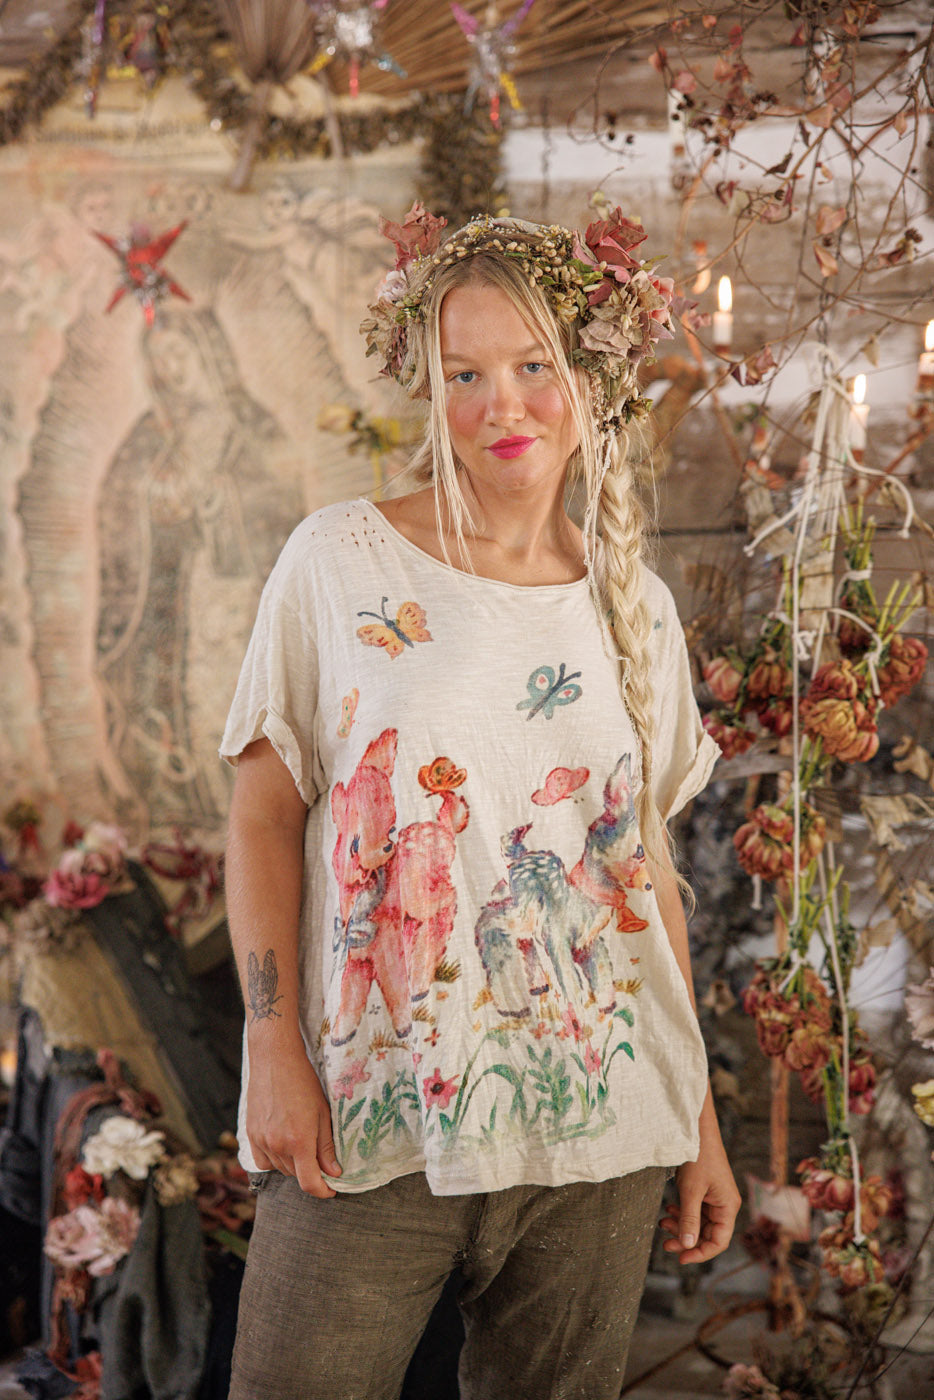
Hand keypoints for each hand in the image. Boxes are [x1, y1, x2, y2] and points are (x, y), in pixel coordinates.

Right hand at [246, 1034, 340, 1198]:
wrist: (275, 1059)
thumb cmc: (303, 1082)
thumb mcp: (323, 1113)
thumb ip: (326, 1146)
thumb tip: (334, 1172)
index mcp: (299, 1141)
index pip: (309, 1183)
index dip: (323, 1191)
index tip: (331, 1189)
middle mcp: (277, 1145)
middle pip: (295, 1176)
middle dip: (310, 1172)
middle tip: (321, 1157)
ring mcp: (261, 1140)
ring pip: (279, 1169)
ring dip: (293, 1165)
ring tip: (302, 1142)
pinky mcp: (250, 1134)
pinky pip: (263, 1161)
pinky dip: (274, 1159)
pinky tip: (283, 1143)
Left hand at [659, 1101, 740, 1264]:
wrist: (696, 1129)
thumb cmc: (698, 1156)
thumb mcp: (691, 1191)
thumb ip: (689, 1219)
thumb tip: (687, 1245)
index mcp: (728, 1207)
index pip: (719, 1241)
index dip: (700, 1253)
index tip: (681, 1257)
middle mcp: (724, 1205)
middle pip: (707, 1234)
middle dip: (686, 1239)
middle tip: (665, 1243)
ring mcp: (714, 1198)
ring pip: (698, 1223)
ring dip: (681, 1226)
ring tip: (663, 1223)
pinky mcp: (704, 1191)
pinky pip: (694, 1210)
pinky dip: (681, 1213)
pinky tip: (668, 1210)